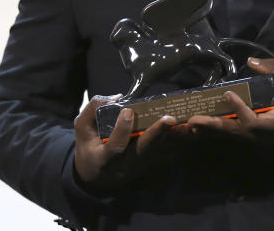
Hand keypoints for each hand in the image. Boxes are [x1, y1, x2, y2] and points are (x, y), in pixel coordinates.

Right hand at [73, 95, 190, 191]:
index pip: (115, 147)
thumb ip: (92, 112)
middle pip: (144, 150)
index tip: (128, 111)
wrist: (98, 177)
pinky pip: (169, 150)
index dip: (121, 130)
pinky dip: (180, 139)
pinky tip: (191, 127)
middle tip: (170, 119)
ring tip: (186, 121)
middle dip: (157, 134)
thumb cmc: (90, 148)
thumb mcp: (82, 131)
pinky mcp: (153, 160)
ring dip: (175, 137)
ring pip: (161, 151)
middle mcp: (126, 164)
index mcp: (105, 159)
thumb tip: (115, 98)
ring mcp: (142, 164)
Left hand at [187, 57, 273, 146]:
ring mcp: (268, 141)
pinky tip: (208, 125)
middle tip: (193, 120)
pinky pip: (242, 134)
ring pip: (238, 137)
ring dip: (215, 130)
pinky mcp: (264, 139)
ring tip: (192, 124)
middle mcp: (272, 138)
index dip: (239, 110)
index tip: (228, 94)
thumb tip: (250, 62)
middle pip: (239, 135)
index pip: (255, 123)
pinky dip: (225, 129)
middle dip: (215, 127)